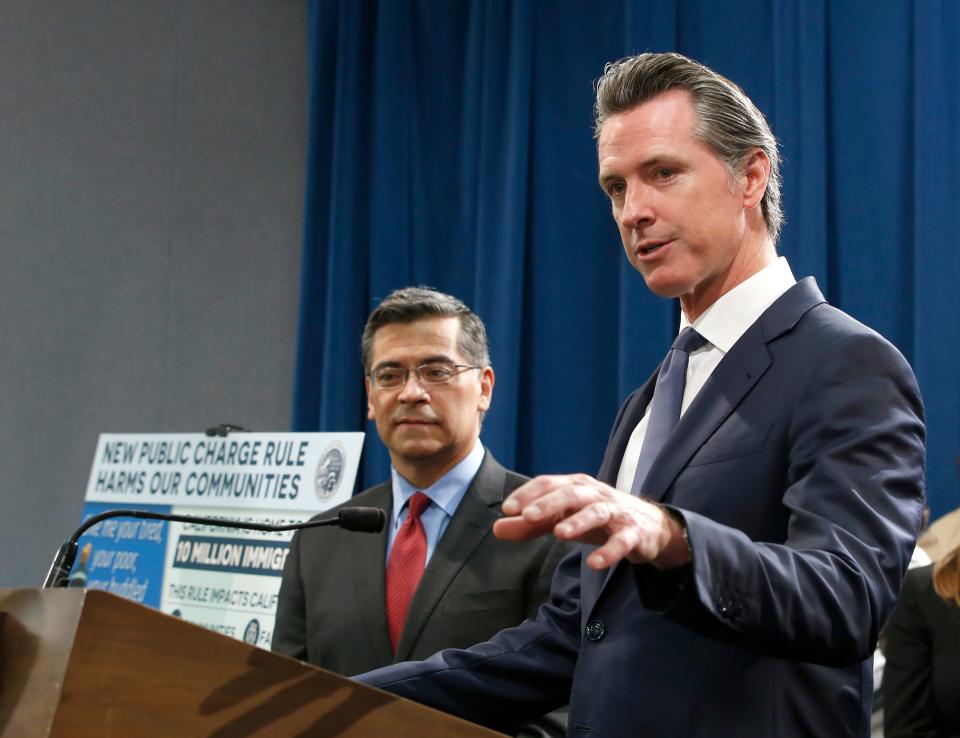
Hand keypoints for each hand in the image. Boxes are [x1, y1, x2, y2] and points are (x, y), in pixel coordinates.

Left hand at [493, 473, 690, 570]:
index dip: (529, 494)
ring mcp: (617, 512)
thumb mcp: (563, 520)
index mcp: (576, 487)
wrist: (649, 527)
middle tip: (526, 516)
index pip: (550, 483)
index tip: (507, 509)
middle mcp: (596, 494)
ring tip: (559, 534)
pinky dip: (609, 551)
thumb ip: (531, 525)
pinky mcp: (634, 533)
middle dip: (548, 503)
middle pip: (571, 493)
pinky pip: (622, 540)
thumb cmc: (598, 520)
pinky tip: (595, 564)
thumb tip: (497, 528)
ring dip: (578, 522)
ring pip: (597, 512)